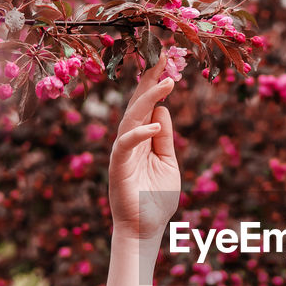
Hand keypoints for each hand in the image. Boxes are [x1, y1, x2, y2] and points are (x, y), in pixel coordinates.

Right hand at [109, 52, 179, 240]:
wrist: (144, 229)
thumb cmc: (156, 199)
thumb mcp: (167, 163)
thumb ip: (164, 138)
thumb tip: (162, 110)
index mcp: (142, 138)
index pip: (147, 105)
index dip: (155, 82)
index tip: (168, 60)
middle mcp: (129, 141)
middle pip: (137, 104)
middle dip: (150, 79)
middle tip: (164, 56)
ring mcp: (122, 153)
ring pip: (131, 118)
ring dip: (148, 99)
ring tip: (167, 82)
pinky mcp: (118, 167)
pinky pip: (126, 144)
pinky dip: (140, 132)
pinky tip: (156, 123)